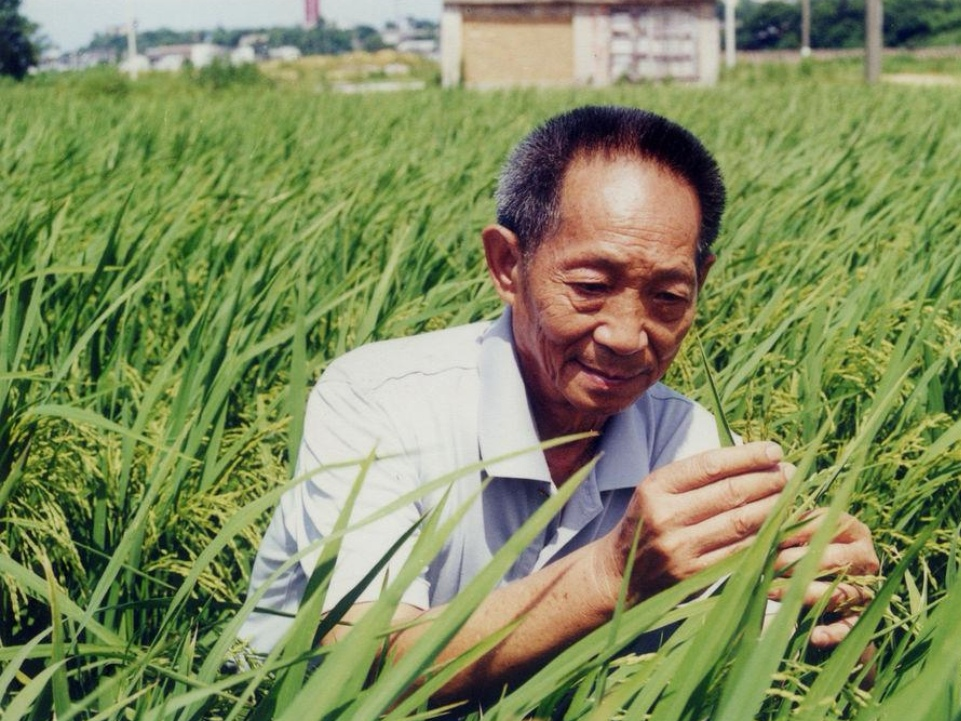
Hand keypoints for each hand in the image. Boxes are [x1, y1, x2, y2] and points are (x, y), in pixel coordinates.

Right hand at [598, 441, 790, 603]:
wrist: (622, 573)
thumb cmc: (649, 521)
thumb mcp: (660, 489)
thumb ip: (697, 475)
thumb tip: (750, 455)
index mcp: (656, 487)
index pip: (710, 465)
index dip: (748, 456)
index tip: (775, 451)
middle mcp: (666, 516)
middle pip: (730, 493)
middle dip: (767, 480)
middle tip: (790, 473)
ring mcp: (681, 548)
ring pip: (741, 523)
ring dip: (773, 507)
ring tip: (790, 495)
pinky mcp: (695, 574)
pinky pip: (740, 551)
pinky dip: (764, 536)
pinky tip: (779, 525)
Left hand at [771, 509, 879, 647]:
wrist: (821, 593)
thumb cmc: (802, 554)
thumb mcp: (797, 537)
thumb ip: (787, 528)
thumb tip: (767, 524)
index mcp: (851, 529)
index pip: (827, 524)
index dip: (797, 531)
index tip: (772, 537)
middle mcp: (864, 557)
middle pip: (834, 559)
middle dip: (796, 562)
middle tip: (768, 566)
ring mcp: (866, 588)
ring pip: (839, 592)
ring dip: (805, 594)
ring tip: (772, 592)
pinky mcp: (861, 617)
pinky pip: (850, 626)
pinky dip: (833, 632)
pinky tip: (815, 636)